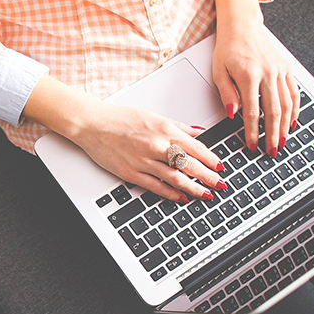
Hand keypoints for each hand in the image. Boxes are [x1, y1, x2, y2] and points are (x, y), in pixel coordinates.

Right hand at [68, 101, 225, 202]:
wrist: (93, 124)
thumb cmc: (120, 118)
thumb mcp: (153, 116)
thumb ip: (178, 126)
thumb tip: (197, 132)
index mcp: (164, 130)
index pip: (196, 147)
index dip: (211, 159)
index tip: (221, 167)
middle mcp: (156, 146)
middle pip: (190, 165)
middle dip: (209, 177)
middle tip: (221, 185)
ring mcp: (144, 161)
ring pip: (176, 178)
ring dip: (194, 188)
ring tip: (206, 195)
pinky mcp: (131, 173)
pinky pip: (156, 186)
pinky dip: (172, 193)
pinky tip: (182, 197)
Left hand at [212, 0, 299, 156]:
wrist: (242, 26)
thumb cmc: (228, 48)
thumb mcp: (218, 71)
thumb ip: (227, 94)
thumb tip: (233, 114)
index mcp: (249, 75)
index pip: (252, 112)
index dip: (253, 132)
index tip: (252, 145)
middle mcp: (268, 73)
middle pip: (273, 111)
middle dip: (273, 134)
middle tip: (272, 151)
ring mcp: (280, 71)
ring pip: (287, 104)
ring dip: (286, 126)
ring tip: (283, 141)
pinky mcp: (286, 68)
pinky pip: (294, 92)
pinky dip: (295, 109)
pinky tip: (292, 122)